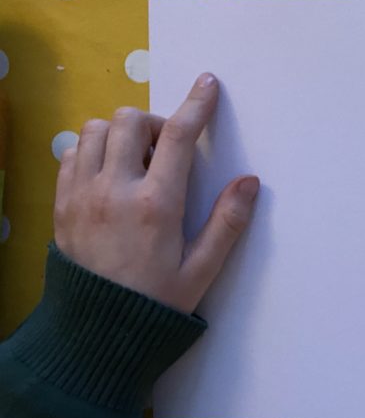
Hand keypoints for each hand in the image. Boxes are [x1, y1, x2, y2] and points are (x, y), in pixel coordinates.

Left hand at [54, 73, 258, 313]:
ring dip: (120, 134)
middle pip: (130, 121)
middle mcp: (114, 191)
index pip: (178, 137)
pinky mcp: (61, 204)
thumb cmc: (157, 303)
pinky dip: (93, 150)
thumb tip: (250, 181)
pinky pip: (71, 153)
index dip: (196, 104)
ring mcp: (82, 195)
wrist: (97, 333)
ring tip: (137, 161)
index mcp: (156, 206)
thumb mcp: (202, 270)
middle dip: (154, 123)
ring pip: (95, 130)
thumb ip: (227, 223)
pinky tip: (110, 174)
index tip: (207, 84)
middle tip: (167, 150)